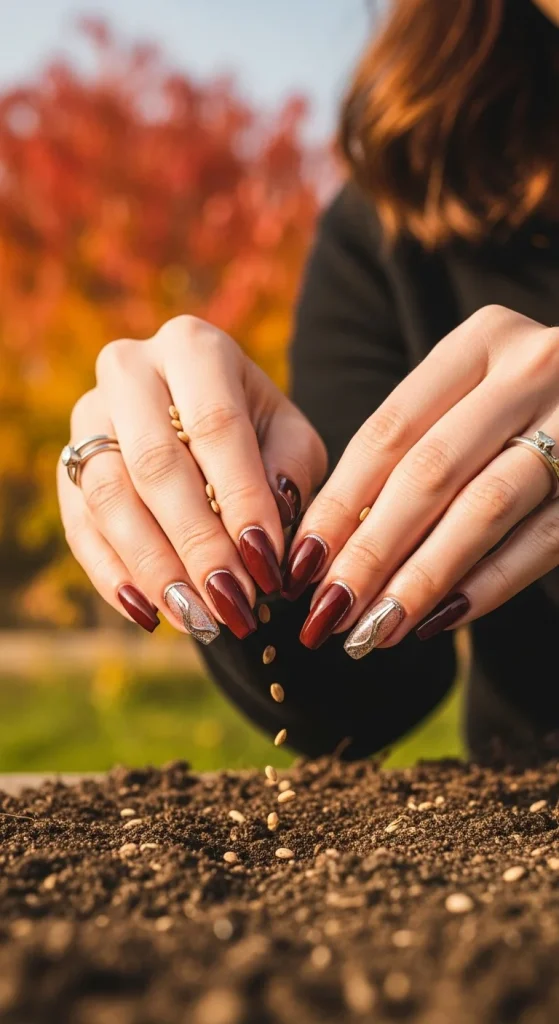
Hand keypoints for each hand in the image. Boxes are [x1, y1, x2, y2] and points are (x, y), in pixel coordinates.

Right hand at [57, 316, 325, 640]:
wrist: (204, 423)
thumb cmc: (259, 434)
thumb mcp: (291, 440)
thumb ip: (289, 474)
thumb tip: (265, 532)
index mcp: (192, 346)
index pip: (215, 425)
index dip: (241, 498)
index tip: (268, 564)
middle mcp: (128, 369)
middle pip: (155, 464)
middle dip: (197, 543)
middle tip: (233, 603)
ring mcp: (88, 414)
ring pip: (108, 497)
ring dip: (154, 567)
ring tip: (197, 619)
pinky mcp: (66, 462)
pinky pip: (79, 524)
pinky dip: (112, 575)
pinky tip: (149, 613)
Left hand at [281, 305, 558, 652]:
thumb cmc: (524, 404)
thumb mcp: (472, 393)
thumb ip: (414, 447)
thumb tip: (329, 546)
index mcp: (482, 341)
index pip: (389, 432)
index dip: (339, 503)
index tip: (300, 564)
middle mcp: (532, 369)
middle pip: (429, 473)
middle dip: (370, 551)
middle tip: (329, 612)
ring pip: (484, 510)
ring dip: (422, 578)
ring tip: (376, 629)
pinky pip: (543, 540)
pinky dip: (489, 585)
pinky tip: (441, 620)